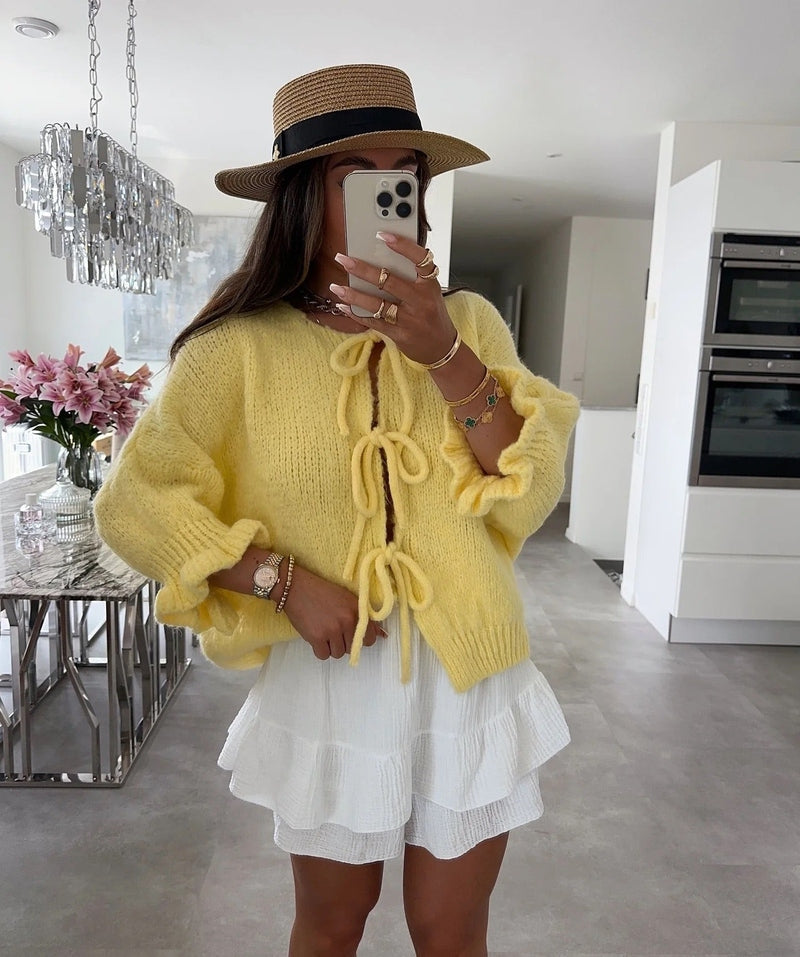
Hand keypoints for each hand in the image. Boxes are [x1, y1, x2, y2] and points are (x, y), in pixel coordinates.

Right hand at [281, 564, 386, 660]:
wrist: (296, 587)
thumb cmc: (321, 592)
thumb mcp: (347, 598)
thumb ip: (363, 616)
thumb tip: (382, 635)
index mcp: (356, 610)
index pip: (370, 637)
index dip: (362, 640)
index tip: (352, 636)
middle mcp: (347, 620)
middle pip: (353, 648)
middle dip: (344, 643)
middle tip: (334, 632)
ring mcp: (332, 630)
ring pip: (338, 653)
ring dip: (331, 647)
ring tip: (323, 632)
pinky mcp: (317, 637)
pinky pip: (323, 655)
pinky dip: (320, 650)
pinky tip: (316, 637)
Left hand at [329, 234, 455, 365]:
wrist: (441, 347)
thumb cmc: (431, 313)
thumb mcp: (430, 291)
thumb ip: (412, 276)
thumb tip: (381, 255)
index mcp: (430, 284)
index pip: (420, 259)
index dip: (402, 246)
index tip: (382, 234)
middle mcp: (421, 300)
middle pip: (390, 281)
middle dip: (362, 269)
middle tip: (343, 259)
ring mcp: (410, 319)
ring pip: (377, 304)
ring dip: (353, 294)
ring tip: (336, 287)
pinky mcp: (399, 334)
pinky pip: (373, 322)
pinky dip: (356, 313)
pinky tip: (343, 305)